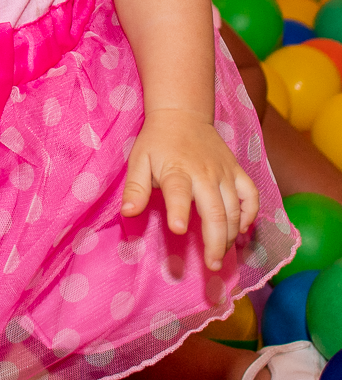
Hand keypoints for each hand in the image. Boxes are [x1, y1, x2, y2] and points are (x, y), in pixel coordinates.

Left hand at [120, 109, 259, 270]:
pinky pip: (251, 195)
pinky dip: (251, 214)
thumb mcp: (138, 160)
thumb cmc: (157, 142)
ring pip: (235, 209)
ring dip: (231, 236)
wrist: (182, 114)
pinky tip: (243, 231)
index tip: (179, 230)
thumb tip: (128, 212)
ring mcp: (224, 172)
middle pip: (215, 210)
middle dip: (215, 241)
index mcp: (177, 170)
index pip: (178, 192)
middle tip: (212, 265)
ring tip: (221, 256)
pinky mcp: (236, 171)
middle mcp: (204, 173)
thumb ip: (135, 188)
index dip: (179, 211)